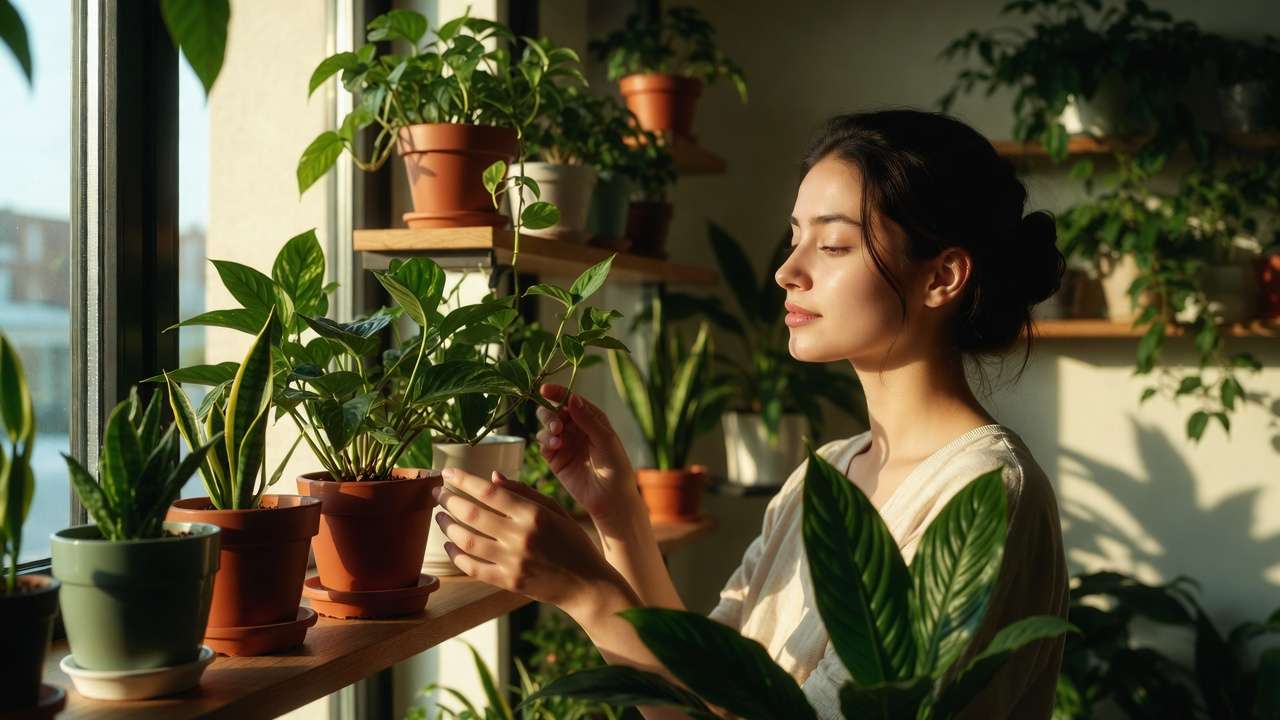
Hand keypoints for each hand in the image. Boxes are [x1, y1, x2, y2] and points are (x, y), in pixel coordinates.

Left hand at [431, 466, 626, 618]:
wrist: (587, 585)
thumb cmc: (572, 543)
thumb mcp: (555, 510)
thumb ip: (524, 492)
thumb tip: (491, 477)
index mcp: (533, 514)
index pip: (490, 492)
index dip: (464, 480)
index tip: (447, 473)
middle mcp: (521, 537)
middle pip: (472, 514)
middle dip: (449, 500)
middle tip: (437, 493)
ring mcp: (513, 562)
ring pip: (467, 541)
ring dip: (448, 526)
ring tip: (440, 516)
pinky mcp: (508, 582)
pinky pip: (473, 568)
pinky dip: (456, 555)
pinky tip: (450, 545)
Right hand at [536, 384, 641, 528]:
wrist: (611, 498)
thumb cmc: (616, 468)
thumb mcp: (606, 439)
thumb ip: (588, 419)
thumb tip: (572, 397)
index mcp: (592, 419)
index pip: (571, 400)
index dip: (558, 393)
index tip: (545, 390)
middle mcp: (576, 429)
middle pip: (554, 411)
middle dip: (551, 414)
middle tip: (557, 425)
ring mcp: (565, 443)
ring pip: (546, 426)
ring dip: (548, 428)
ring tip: (558, 439)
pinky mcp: (556, 459)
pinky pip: (544, 444)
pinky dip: (546, 441)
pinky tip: (555, 446)